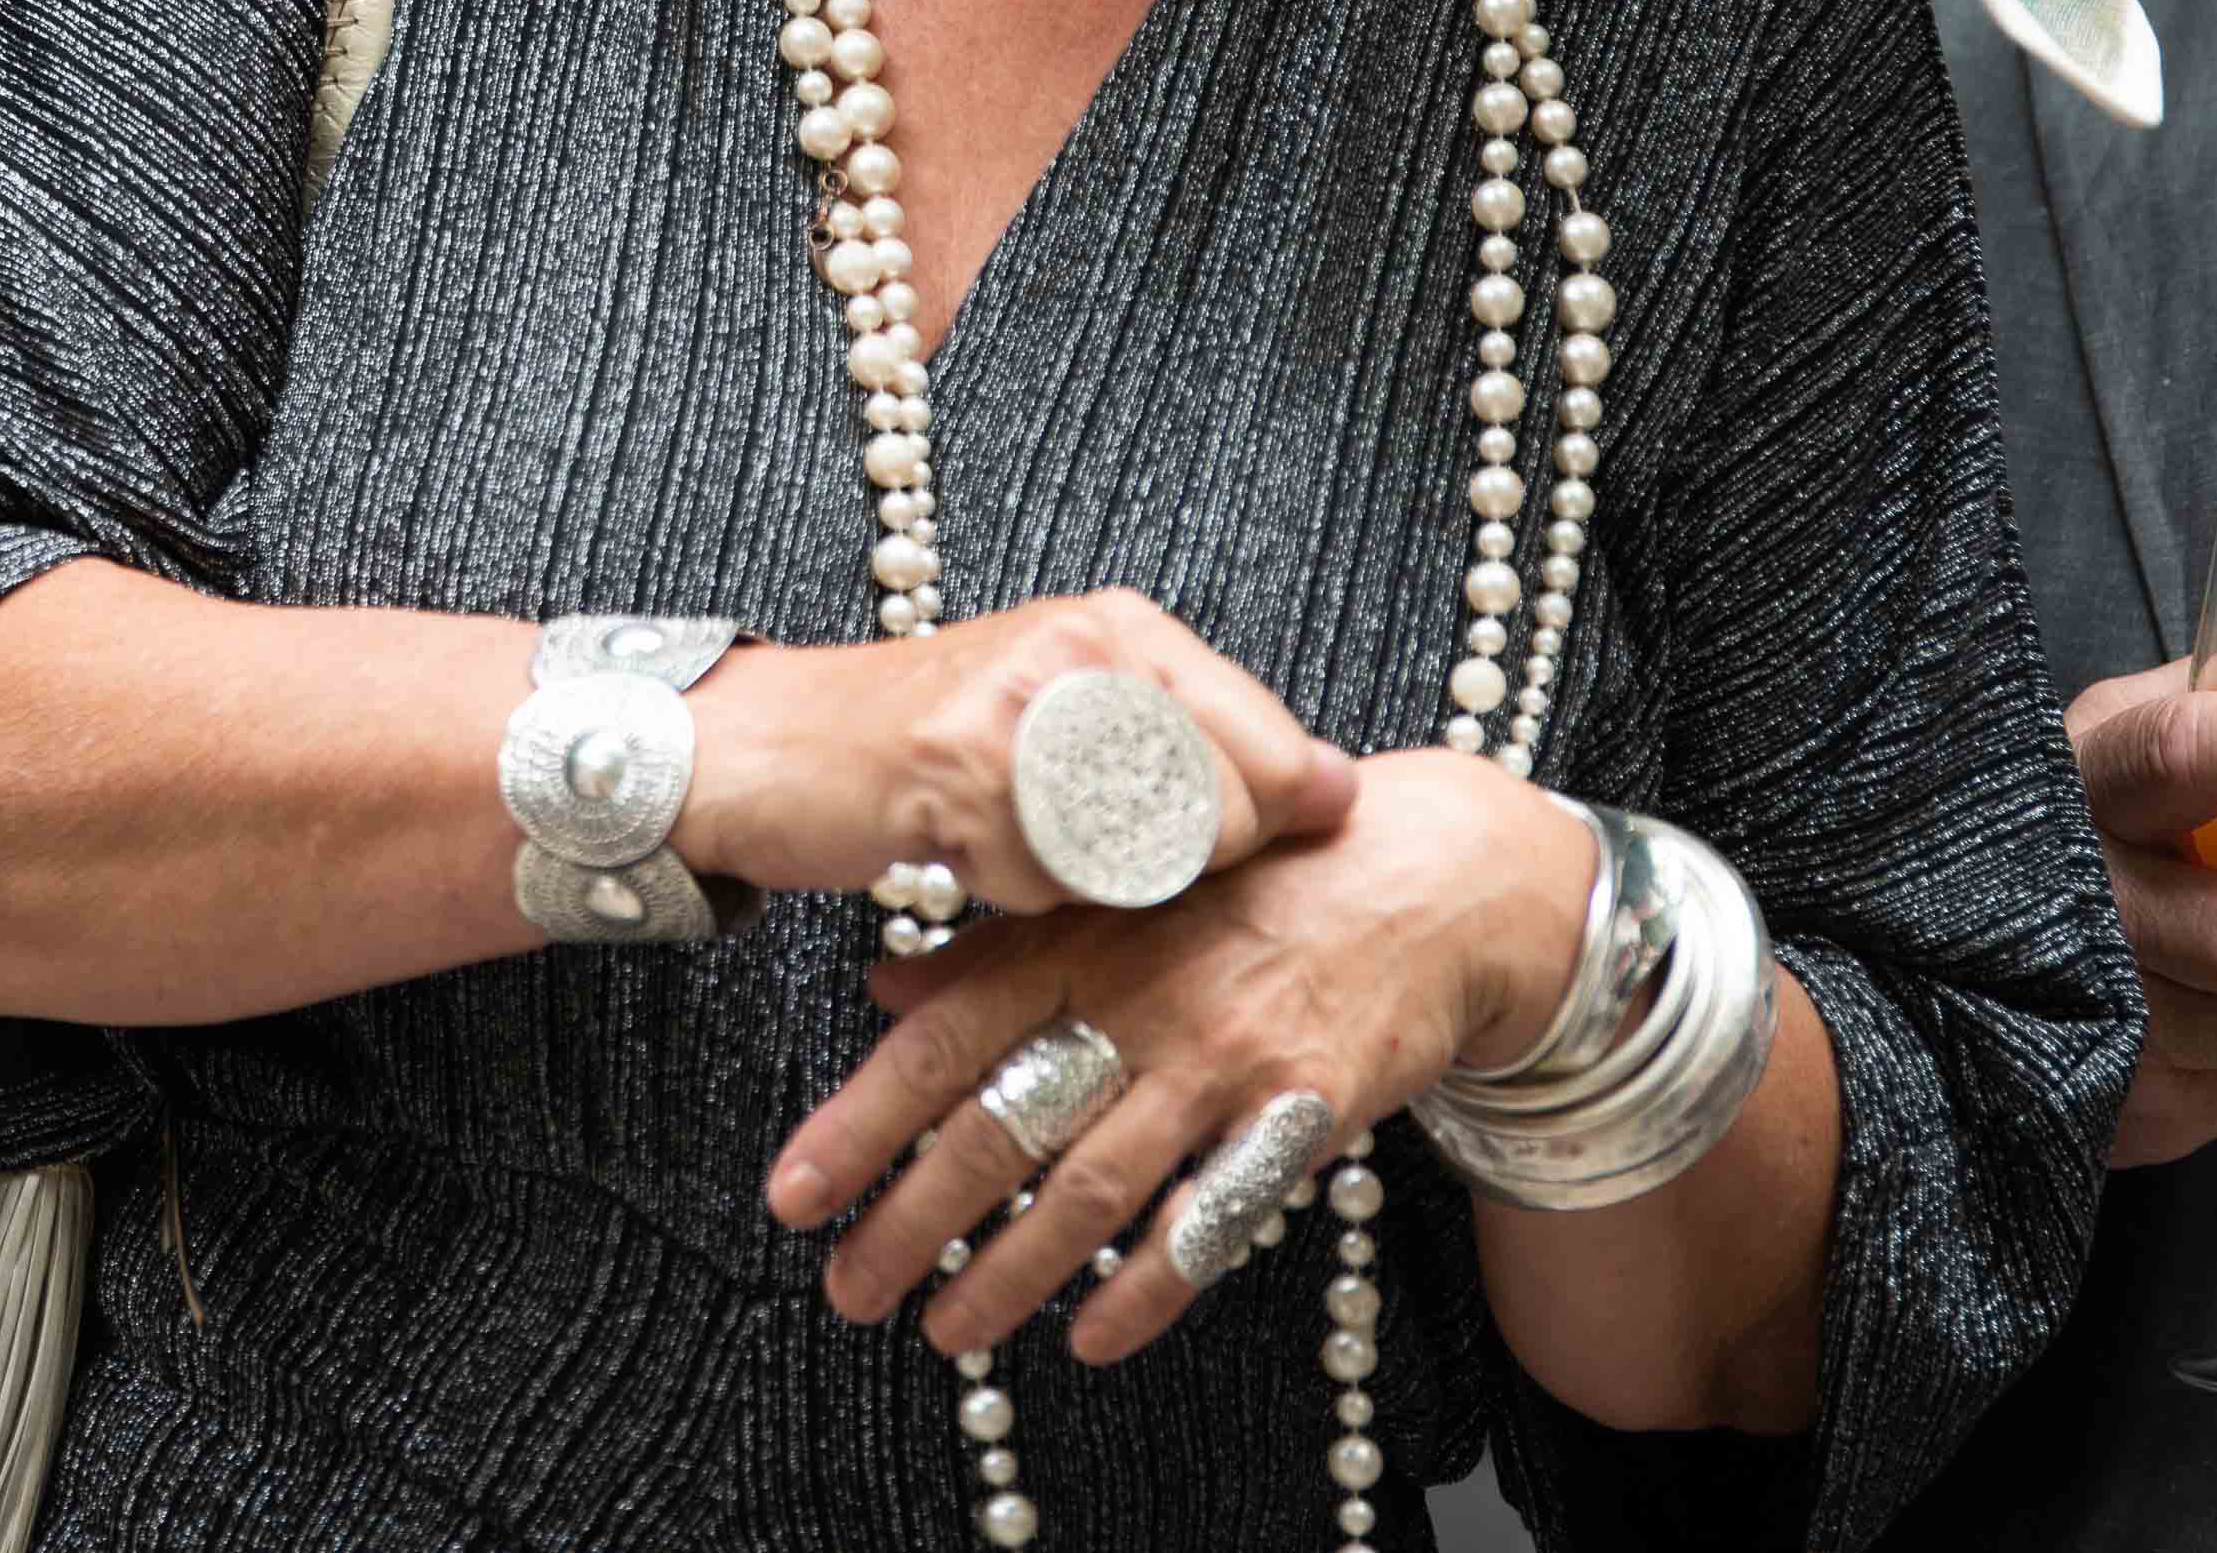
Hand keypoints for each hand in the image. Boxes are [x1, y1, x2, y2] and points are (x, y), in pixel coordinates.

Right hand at [684, 589, 1358, 920]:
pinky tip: (964, 851)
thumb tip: (1341, 790)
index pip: (1278, 753)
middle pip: (1226, 816)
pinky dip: (1013, 895)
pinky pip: (1045, 882)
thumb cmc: (925, 740)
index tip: (1200, 853)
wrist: (764, 742)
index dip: (1258, 831)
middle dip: (1173, 869)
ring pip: (1141, 857)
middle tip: (1084, 850)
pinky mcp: (960, 767)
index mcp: (1128, 627)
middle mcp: (1086, 645)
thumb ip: (1198, 744)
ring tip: (1021, 844)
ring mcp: (1023, 700)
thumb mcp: (1073, 713)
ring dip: (1089, 885)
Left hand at [770, 745, 1597, 1364]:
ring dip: (1009, 1273)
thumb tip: (881, 994)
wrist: (1421, 879)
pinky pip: (1209, 1221)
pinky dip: (1145, 1290)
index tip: (795, 1194)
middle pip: (1001, 1128)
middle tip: (848, 1291)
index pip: (941, 1042)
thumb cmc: (1245, 888)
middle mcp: (1135, 998)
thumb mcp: (1114, 892)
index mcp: (1074, 937)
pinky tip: (1090, 1338)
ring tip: (947, 1331)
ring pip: (1091, 1188)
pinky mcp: (1299, 1110)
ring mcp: (1218, 1058)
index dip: (860, 1123)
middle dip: (913, 1222)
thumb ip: (996, 950)